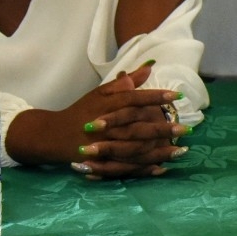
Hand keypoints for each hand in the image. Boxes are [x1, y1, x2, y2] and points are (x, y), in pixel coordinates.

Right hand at [7, 64, 188, 177]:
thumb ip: (125, 82)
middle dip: (161, 129)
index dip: (155, 97)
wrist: (51, 135)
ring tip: (181, 150)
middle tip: (185, 128)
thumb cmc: (81, 111)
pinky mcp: (100, 163)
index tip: (177, 96)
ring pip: (133, 151)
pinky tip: (162, 168)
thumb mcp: (100, 93)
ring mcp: (102, 148)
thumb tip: (150, 66)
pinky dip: (143, 169)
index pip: (133, 100)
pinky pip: (124, 168)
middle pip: (136, 128)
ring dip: (158, 152)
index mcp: (105, 106)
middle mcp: (105, 128)